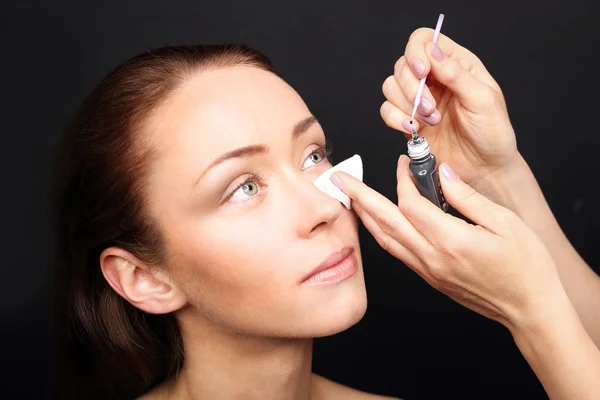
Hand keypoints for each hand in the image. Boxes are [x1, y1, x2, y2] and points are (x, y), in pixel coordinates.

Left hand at [330, 158, 565, 330]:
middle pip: (385, 222)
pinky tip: (377, 224)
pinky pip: (397, 253)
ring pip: (386, 240)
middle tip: (340, 179)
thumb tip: (442, 173)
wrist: (529, 309)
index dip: (403, 180)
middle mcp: (432, 258)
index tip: (405, 162)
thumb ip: (467, 197)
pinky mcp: (430, 278)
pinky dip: (382, 235)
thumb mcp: (504, 222)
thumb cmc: (525, 266)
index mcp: (450, 241)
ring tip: (350, 199)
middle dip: (359, 197)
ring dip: (365, 217)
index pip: (411, 204)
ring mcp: (428, 271)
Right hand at [381, 28, 520, 198]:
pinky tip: (413, 129)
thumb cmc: (492, 135)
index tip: (423, 73)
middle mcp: (435, 79)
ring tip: (429, 121)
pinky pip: (387, 110)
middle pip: (403, 64)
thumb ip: (457, 74)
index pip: (424, 40)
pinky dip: (395, 118)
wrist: (485, 170)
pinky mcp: (409, 121)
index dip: (417, 52)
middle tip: (430, 107)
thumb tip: (433, 51)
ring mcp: (419, 100)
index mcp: (456, 65)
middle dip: (411, 86)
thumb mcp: (483, 100)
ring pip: (391, 86)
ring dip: (405, 104)